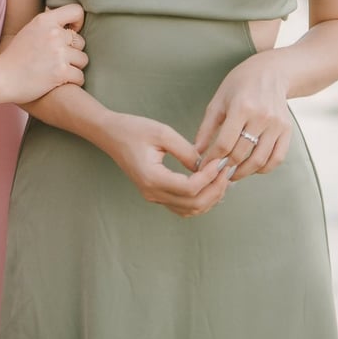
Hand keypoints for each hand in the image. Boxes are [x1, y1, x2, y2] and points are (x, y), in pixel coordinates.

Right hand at [0, 3, 86, 102]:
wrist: (1, 78)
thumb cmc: (15, 57)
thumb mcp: (30, 30)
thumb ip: (48, 25)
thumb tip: (68, 22)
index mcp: (45, 20)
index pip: (76, 10)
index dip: (77, 23)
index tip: (70, 33)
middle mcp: (54, 33)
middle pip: (81, 41)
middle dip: (73, 52)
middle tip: (57, 60)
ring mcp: (58, 53)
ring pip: (83, 60)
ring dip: (74, 68)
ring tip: (57, 71)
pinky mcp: (61, 72)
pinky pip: (80, 76)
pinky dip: (73, 82)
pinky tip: (60, 82)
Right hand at [104, 113, 231, 216]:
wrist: (110, 134)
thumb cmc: (133, 129)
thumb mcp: (162, 132)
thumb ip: (186, 151)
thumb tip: (205, 165)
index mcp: (152, 178)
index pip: (190, 189)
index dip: (209, 178)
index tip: (220, 162)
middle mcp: (153, 193)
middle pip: (193, 204)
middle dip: (215, 190)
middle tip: (227, 171)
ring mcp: (153, 196)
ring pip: (190, 209)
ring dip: (209, 197)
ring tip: (222, 178)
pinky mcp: (156, 194)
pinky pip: (182, 206)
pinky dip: (199, 200)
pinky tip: (209, 185)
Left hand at [194, 50, 292, 183]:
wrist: (271, 72)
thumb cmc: (240, 84)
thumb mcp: (219, 100)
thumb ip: (207, 127)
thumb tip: (196, 152)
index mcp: (241, 107)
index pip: (225, 143)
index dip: (213, 159)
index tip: (205, 166)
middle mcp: (261, 116)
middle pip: (241, 153)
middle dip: (226, 168)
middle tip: (216, 174)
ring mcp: (276, 124)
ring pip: (259, 160)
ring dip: (244, 172)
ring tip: (232, 174)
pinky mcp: (287, 130)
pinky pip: (277, 158)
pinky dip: (264, 168)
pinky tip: (252, 168)